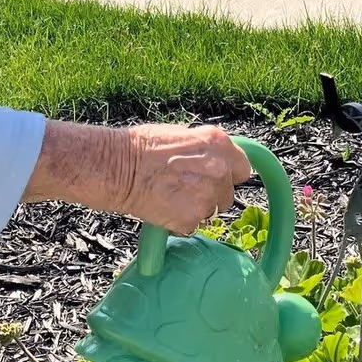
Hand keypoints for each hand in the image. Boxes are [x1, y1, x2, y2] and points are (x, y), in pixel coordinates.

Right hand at [120, 124, 252, 234]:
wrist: (118, 167)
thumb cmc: (141, 148)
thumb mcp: (181, 135)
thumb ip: (204, 150)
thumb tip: (214, 160)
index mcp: (218, 144)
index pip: (243, 168)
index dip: (229, 175)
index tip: (220, 179)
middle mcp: (219, 169)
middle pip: (228, 193)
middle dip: (211, 194)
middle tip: (186, 189)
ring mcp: (207, 196)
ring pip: (213, 211)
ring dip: (198, 209)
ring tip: (173, 198)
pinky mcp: (192, 218)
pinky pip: (194, 225)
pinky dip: (182, 222)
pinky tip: (165, 208)